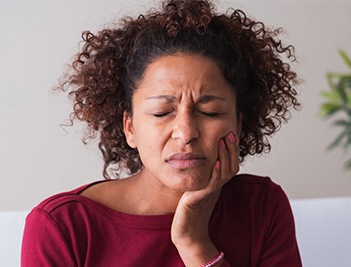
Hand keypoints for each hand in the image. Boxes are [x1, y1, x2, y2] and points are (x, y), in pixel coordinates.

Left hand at [171, 132, 239, 265]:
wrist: (187, 232)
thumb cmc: (190, 210)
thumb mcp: (199, 188)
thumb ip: (204, 176)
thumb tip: (205, 160)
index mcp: (217, 184)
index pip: (230, 164)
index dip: (232, 150)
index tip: (230, 133)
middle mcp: (217, 188)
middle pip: (231, 166)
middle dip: (231, 149)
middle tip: (230, 132)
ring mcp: (210, 194)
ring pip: (224, 173)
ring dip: (224, 156)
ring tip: (223, 141)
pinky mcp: (200, 199)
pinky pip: (211, 185)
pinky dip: (215, 173)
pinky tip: (214, 162)